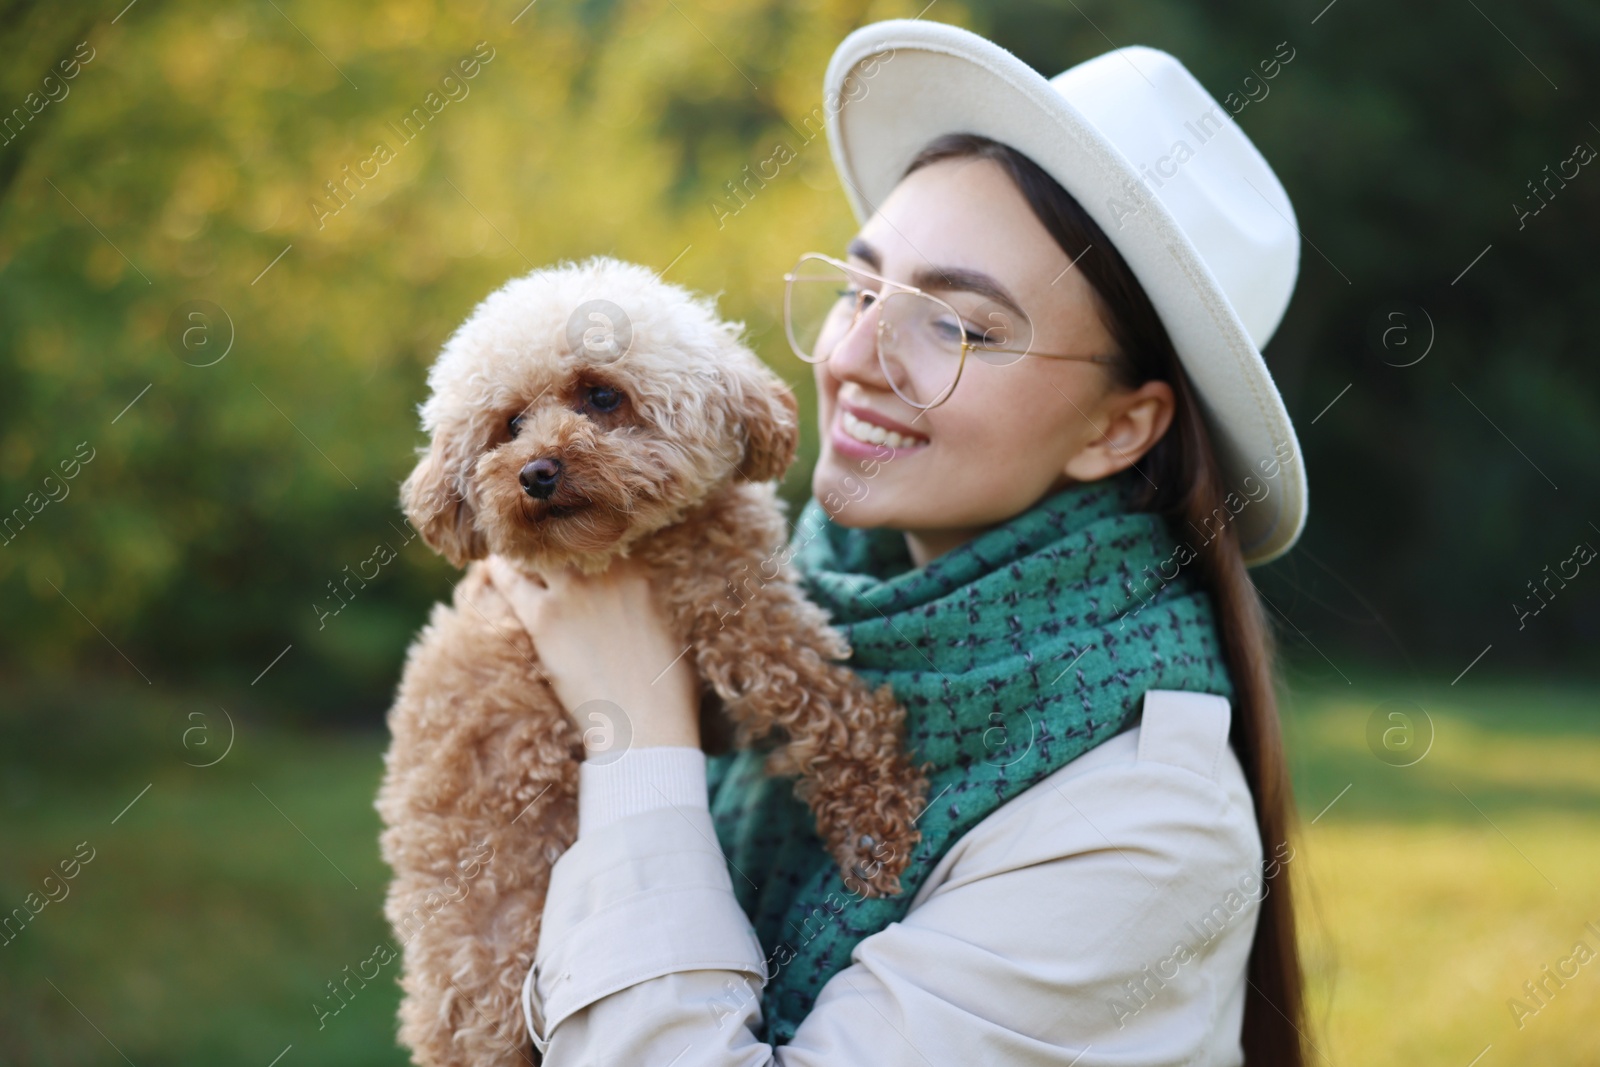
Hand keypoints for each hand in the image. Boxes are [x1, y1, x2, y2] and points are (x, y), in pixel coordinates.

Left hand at [483, 554, 700, 753]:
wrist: (644, 726)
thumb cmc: (669, 688)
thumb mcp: (677, 630)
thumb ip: (657, 599)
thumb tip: (650, 592)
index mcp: (641, 570)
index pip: (605, 535)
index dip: (588, 536)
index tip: (578, 536)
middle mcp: (606, 570)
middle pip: (569, 537)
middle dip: (556, 536)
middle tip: (543, 539)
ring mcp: (572, 592)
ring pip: (538, 552)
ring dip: (526, 550)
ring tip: (513, 547)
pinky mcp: (543, 618)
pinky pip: (510, 581)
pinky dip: (499, 569)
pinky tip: (491, 564)